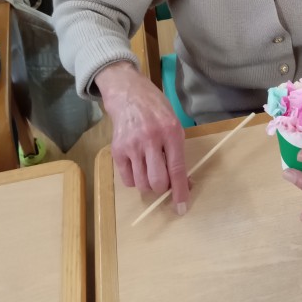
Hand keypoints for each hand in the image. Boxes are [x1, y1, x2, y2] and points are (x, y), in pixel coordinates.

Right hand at [95, 61, 188, 212]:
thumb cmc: (156, 109)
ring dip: (149, 184)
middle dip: (164, 188)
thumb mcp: (174, 124)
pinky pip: (127, 180)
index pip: (177, 168)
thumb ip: (178, 151)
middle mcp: (151, 139)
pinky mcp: (117, 150)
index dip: (181, 190)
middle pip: (157, 181)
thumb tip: (185, 182)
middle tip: (165, 180)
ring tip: (151, 170)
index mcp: (170, 131)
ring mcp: (131, 145)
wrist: (129, 94)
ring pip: (142, 184)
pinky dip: (135, 180)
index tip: (182, 206)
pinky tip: (138, 166)